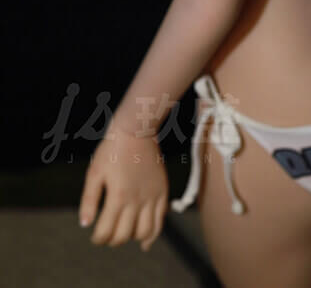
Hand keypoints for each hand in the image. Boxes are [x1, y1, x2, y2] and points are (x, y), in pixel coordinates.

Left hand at [78, 122, 168, 251]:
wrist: (137, 131)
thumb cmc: (112, 150)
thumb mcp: (94, 173)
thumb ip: (89, 200)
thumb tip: (85, 225)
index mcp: (117, 197)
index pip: (106, 232)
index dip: (98, 239)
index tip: (95, 236)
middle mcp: (136, 200)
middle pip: (124, 235)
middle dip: (112, 240)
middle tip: (107, 234)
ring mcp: (152, 197)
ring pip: (145, 232)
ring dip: (132, 238)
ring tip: (124, 234)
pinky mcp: (162, 192)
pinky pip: (160, 221)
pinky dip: (153, 234)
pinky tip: (145, 242)